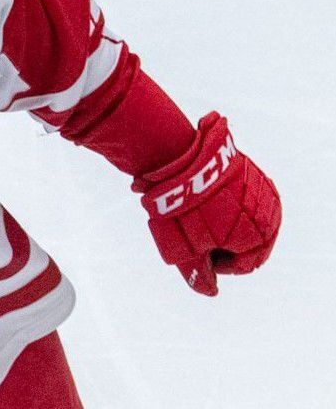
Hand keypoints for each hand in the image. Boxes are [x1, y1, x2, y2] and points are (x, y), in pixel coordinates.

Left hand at [132, 112, 280, 295]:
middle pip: (249, 242)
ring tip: (200, 214)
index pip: (242, 265)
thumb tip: (209, 291)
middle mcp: (270, 216)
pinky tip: (207, 198)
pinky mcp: (254, 173)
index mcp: (259, 239)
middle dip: (224, 243)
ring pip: (248, 220)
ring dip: (228, 222)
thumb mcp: (187, 250)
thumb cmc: (185, 211)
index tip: (198, 250)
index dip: (217, 264)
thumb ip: (200, 274)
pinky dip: (230, 203)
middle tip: (197, 233)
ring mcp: (264, 193)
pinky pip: (245, 198)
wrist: (182, 161)